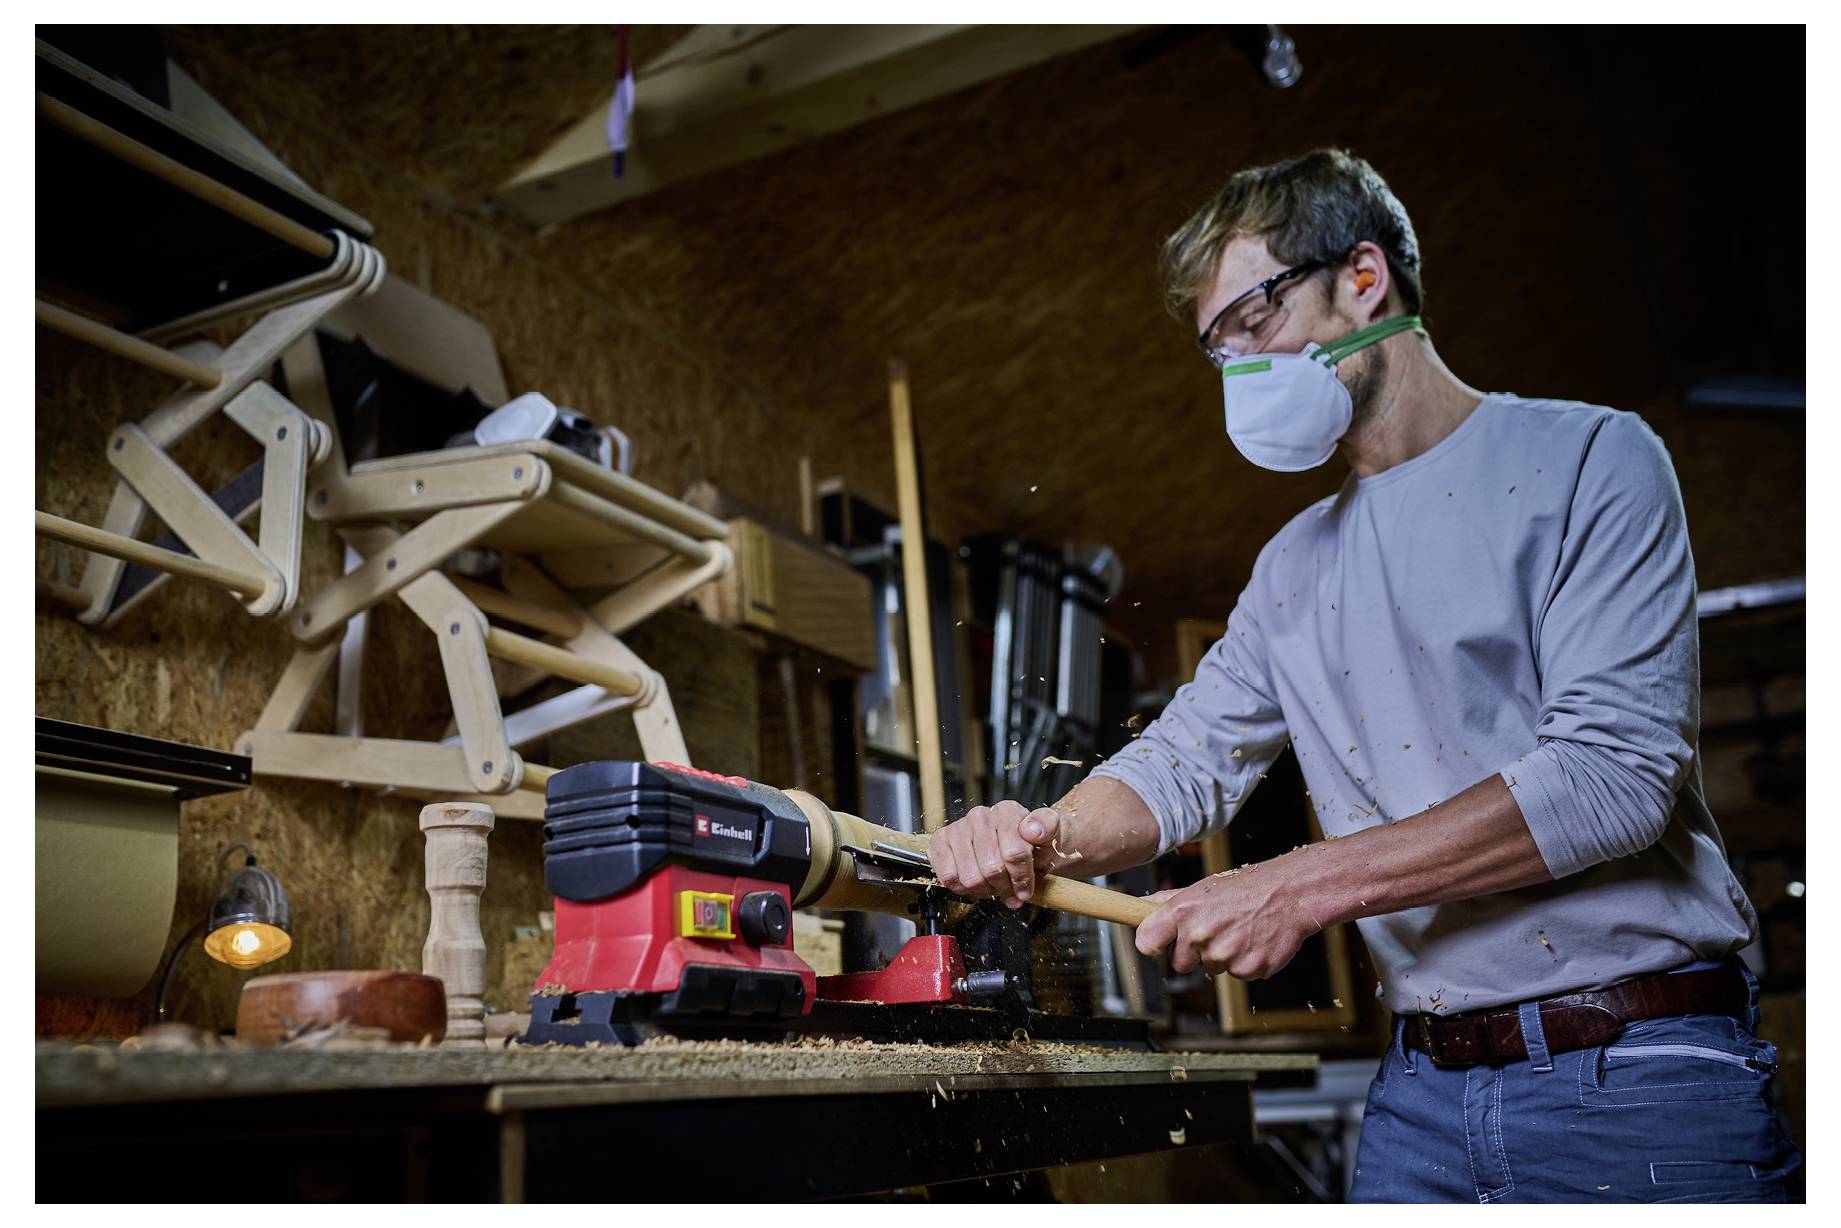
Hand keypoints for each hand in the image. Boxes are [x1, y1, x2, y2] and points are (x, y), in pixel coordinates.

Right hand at [928, 799, 1060, 908]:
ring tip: (993, 886)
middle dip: (1004, 887)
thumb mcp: (1054, 833)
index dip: (1022, 879)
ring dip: (985, 890)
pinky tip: (975, 884)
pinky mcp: (941, 842)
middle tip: (1009, 889)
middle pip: (992, 869)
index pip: (1014, 854)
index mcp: (1007, 811)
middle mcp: (980, 816)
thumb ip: (1048, 827)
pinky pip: (948, 876)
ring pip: (970, 877)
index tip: (1026, 890)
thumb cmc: (1035, 842)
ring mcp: (959, 828)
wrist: (1018, 844)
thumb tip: (1031, 830)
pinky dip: (963, 889)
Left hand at [1133, 860, 1318, 979]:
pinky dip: (1245, 962)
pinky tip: (1254, 941)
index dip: (1153, 945)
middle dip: (1193, 953)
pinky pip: (1237, 974)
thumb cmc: (1244, 889)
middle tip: (1216, 930)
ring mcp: (1224, 954)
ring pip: (1211, 969)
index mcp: (1183, 912)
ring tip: (1239, 931)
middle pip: (1179, 964)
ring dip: (1223, 956)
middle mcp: (1200, 934)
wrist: (1289, 893)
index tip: (1159, 944)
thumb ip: (1167, 902)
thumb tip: (1138, 905)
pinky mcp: (1248, 969)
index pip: (1146, 942)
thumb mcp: (1201, 889)